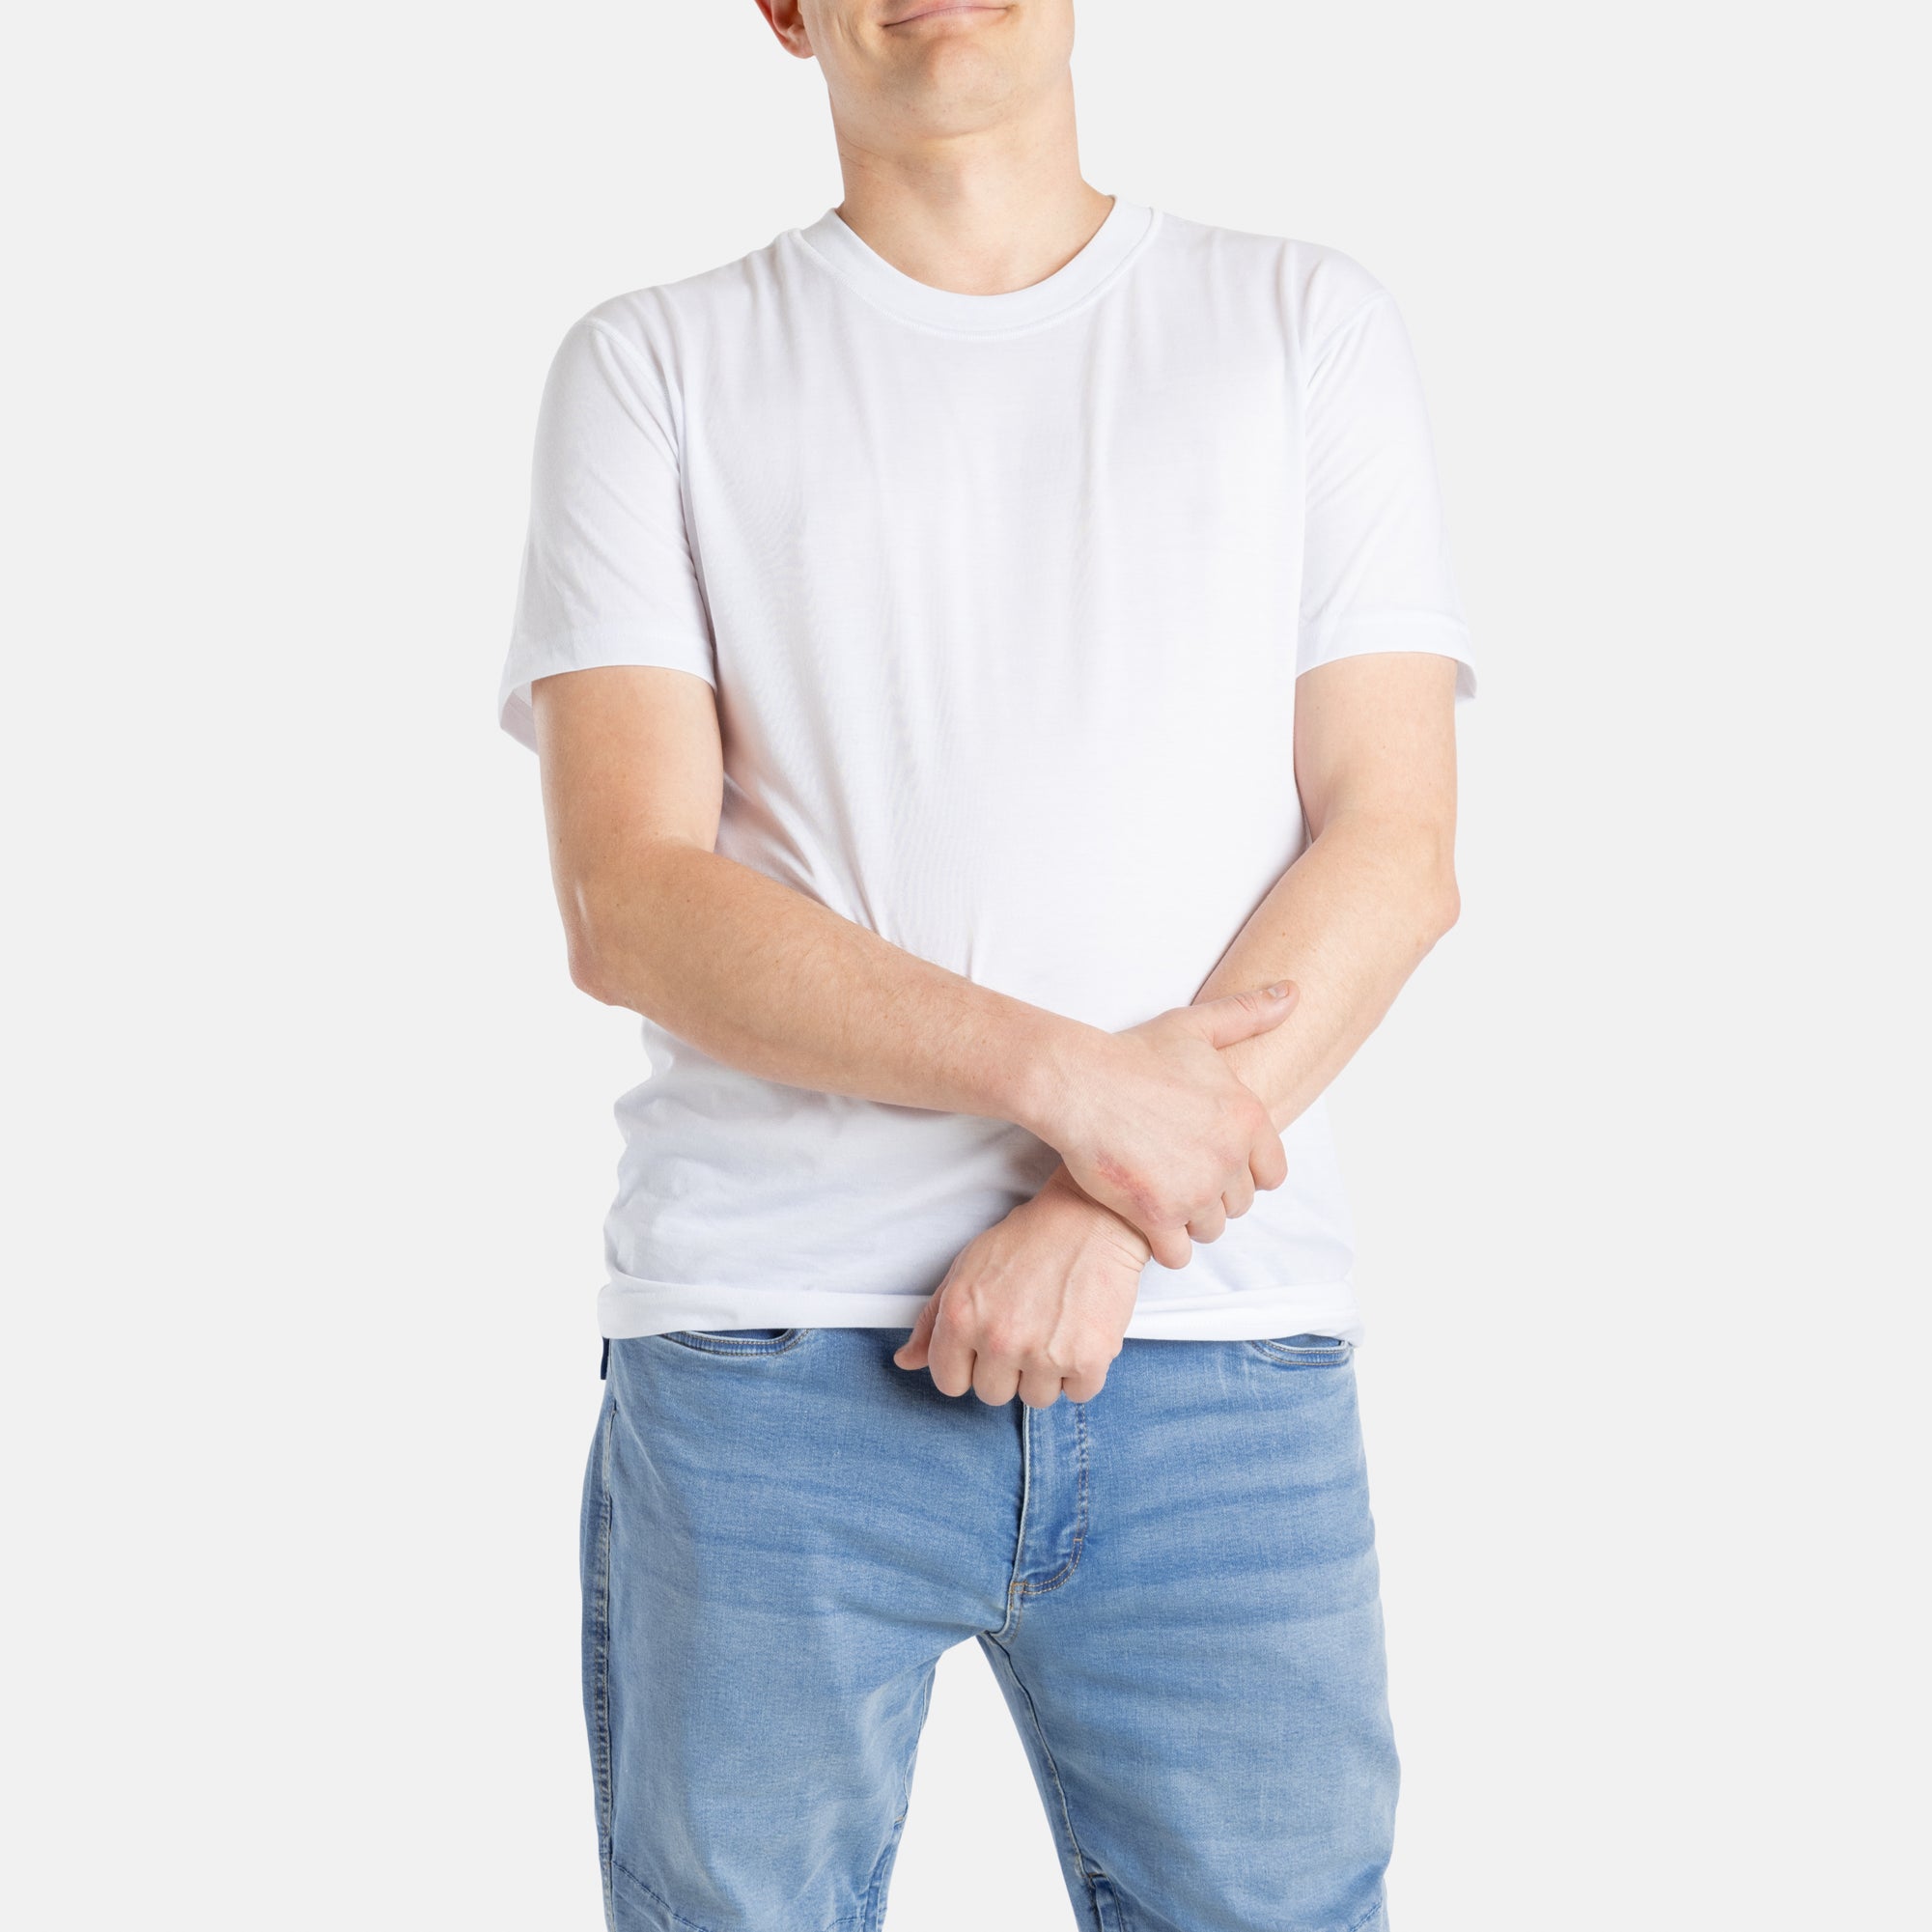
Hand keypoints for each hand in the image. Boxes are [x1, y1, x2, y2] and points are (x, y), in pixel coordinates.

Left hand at [893, 1166, 1150, 1407]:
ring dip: (1047, 1373)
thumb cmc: (1029, 1239)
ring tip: (1055, 1328)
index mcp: (962, 1318)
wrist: (1090, 1217)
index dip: (968, 1366)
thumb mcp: (966, 1269)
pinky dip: (1083, 1371)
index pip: (949, 1382)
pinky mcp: (1087, 1359)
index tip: (985, 1349)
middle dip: (1008, 1369)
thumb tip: (907, 1360)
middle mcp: (998, 1340)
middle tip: (1027, 1329)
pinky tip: (1080, 1333)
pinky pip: (1078, 1393)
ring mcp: (1043, 1353)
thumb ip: (932, 1320)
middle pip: (993, 1394)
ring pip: (1036, 1398)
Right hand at [1024, 984, 1295, 1268]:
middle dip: (1214, 1195)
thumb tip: (1293, 993)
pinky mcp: (1158, 1217)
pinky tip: (1147, 1222)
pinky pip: (1179, 1254)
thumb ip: (1249, 1014)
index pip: (1272, 1172)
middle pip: (1239, 1203)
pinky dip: (1166, 1245)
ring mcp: (1195, 1192)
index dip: (1245, 1171)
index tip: (1214, 1161)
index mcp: (1247, 1118)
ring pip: (1211, 1229)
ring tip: (1161, 1195)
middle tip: (1178, 1175)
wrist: (1079, 1084)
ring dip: (1190, 1220)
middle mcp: (1229, 1159)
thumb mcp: (1197, 1028)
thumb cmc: (1133, 1055)